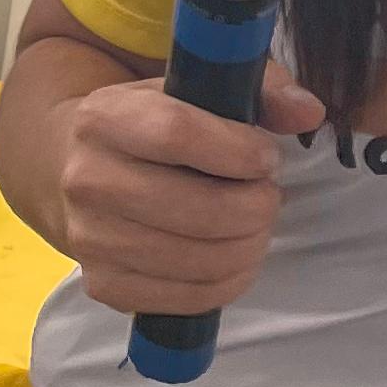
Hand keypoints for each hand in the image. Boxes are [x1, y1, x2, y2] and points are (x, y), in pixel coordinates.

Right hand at [54, 61, 324, 317]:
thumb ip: (259, 90)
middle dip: (255, 206)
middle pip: (196, 209)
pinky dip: (230, 281)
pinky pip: (188, 297)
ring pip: (199, 260)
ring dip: (249, 245)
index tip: (267, 158)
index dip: (237, 151)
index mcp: (103, 117)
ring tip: (256, 223)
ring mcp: (90, 239)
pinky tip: (238, 255)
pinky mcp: (104, 285)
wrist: (78, 168)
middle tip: (268, 195)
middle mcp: (85, 180)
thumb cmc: (152, 125)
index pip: (176, 134)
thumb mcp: (196, 89)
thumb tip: (308, 112)